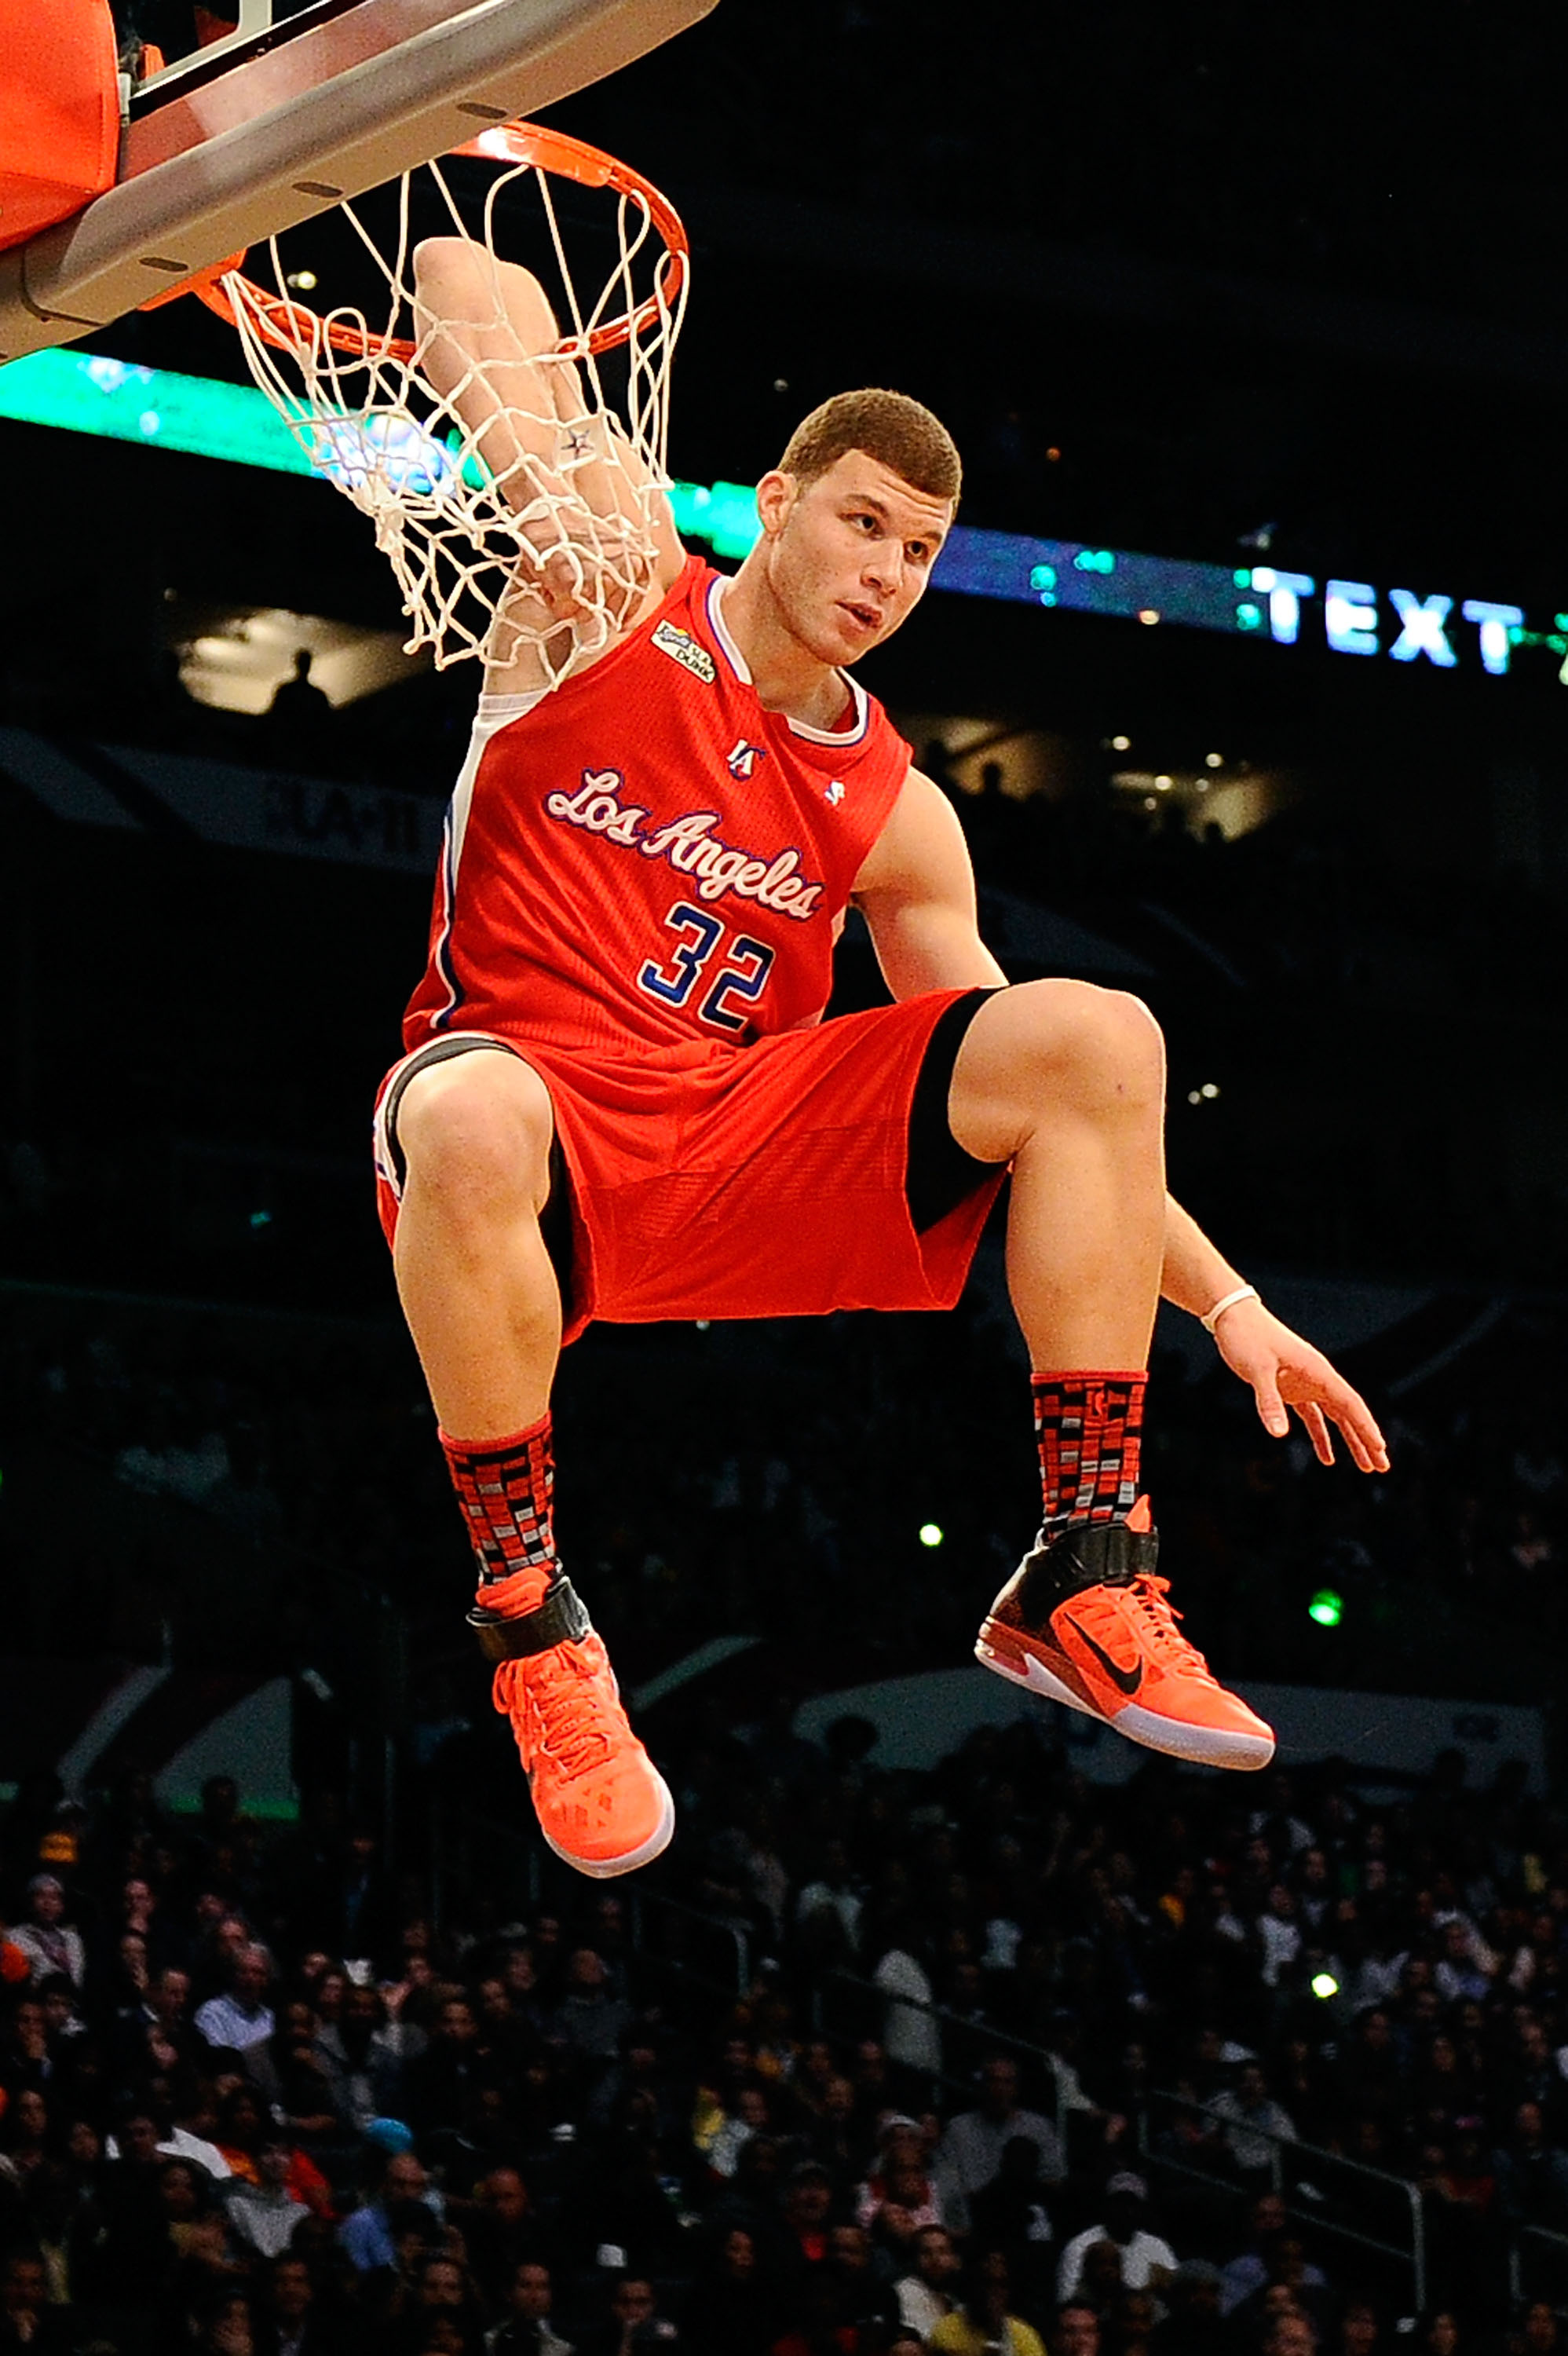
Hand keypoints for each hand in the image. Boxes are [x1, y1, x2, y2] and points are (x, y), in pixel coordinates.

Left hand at [1212, 1297, 1388, 1470]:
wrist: (1233, 1316)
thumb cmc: (1247, 1337)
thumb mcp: (1257, 1370)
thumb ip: (1269, 1401)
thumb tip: (1279, 1434)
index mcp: (1317, 1371)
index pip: (1349, 1403)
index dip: (1366, 1426)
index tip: (1380, 1447)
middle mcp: (1317, 1378)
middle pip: (1349, 1413)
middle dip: (1366, 1439)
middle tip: (1382, 1466)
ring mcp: (1305, 1384)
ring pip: (1335, 1417)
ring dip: (1350, 1440)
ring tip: (1364, 1466)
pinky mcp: (1290, 1388)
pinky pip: (1313, 1417)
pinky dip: (1321, 1437)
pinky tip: (1327, 1457)